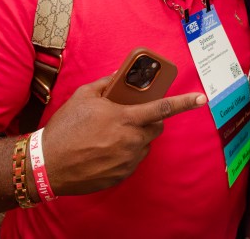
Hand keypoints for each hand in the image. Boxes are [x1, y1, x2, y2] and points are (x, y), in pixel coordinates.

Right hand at [41, 74, 206, 195]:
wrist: (47, 164)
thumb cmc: (65, 127)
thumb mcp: (84, 96)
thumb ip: (108, 83)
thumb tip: (122, 75)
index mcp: (125, 118)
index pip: (162, 108)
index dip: (184, 102)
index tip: (202, 98)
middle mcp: (131, 140)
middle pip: (156, 127)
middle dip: (150, 119)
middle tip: (132, 116)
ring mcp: (128, 160)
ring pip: (145, 144)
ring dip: (137, 136)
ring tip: (111, 135)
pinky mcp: (122, 174)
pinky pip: (134, 160)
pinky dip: (127, 152)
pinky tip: (105, 150)